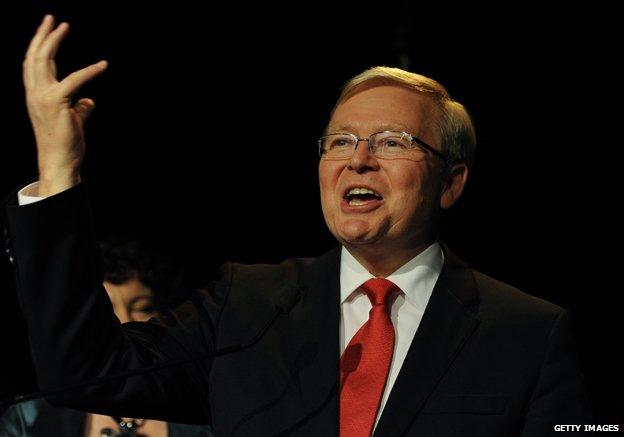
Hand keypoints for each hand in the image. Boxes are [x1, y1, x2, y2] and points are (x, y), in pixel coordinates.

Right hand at [23, 15, 107, 195]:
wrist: (60, 161)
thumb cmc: (66, 143)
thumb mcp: (73, 120)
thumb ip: (80, 107)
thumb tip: (90, 100)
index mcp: (35, 95)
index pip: (33, 64)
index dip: (39, 45)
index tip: (49, 29)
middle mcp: (34, 93)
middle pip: (34, 56)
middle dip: (43, 35)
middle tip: (53, 19)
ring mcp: (41, 97)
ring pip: (43, 60)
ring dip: (54, 40)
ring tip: (64, 26)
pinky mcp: (56, 102)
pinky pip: (75, 80)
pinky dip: (90, 71)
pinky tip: (103, 65)